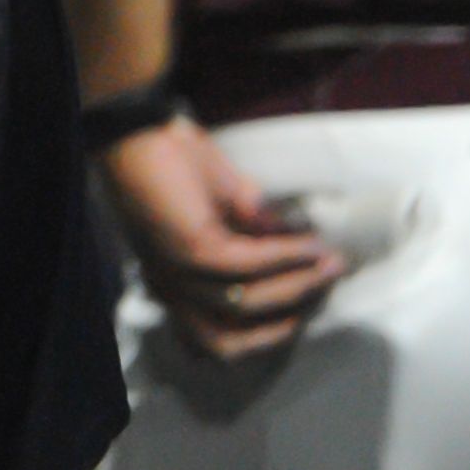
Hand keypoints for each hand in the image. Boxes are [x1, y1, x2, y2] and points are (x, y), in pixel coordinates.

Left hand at [103, 117, 344, 358]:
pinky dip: (287, 257)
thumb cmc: (177, 164)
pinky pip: (250, 265)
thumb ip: (256, 238)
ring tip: (328, 266)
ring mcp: (176, 270)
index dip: (258, 337)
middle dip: (277, 329)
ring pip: (245, 302)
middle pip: (224, 341)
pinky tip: (311, 245)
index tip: (301, 315)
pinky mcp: (190, 247)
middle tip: (318, 298)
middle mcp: (168, 286)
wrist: (142, 127)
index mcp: (171, 284)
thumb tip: (305, 254)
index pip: (209, 338)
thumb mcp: (225, 210)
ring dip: (295, 287)